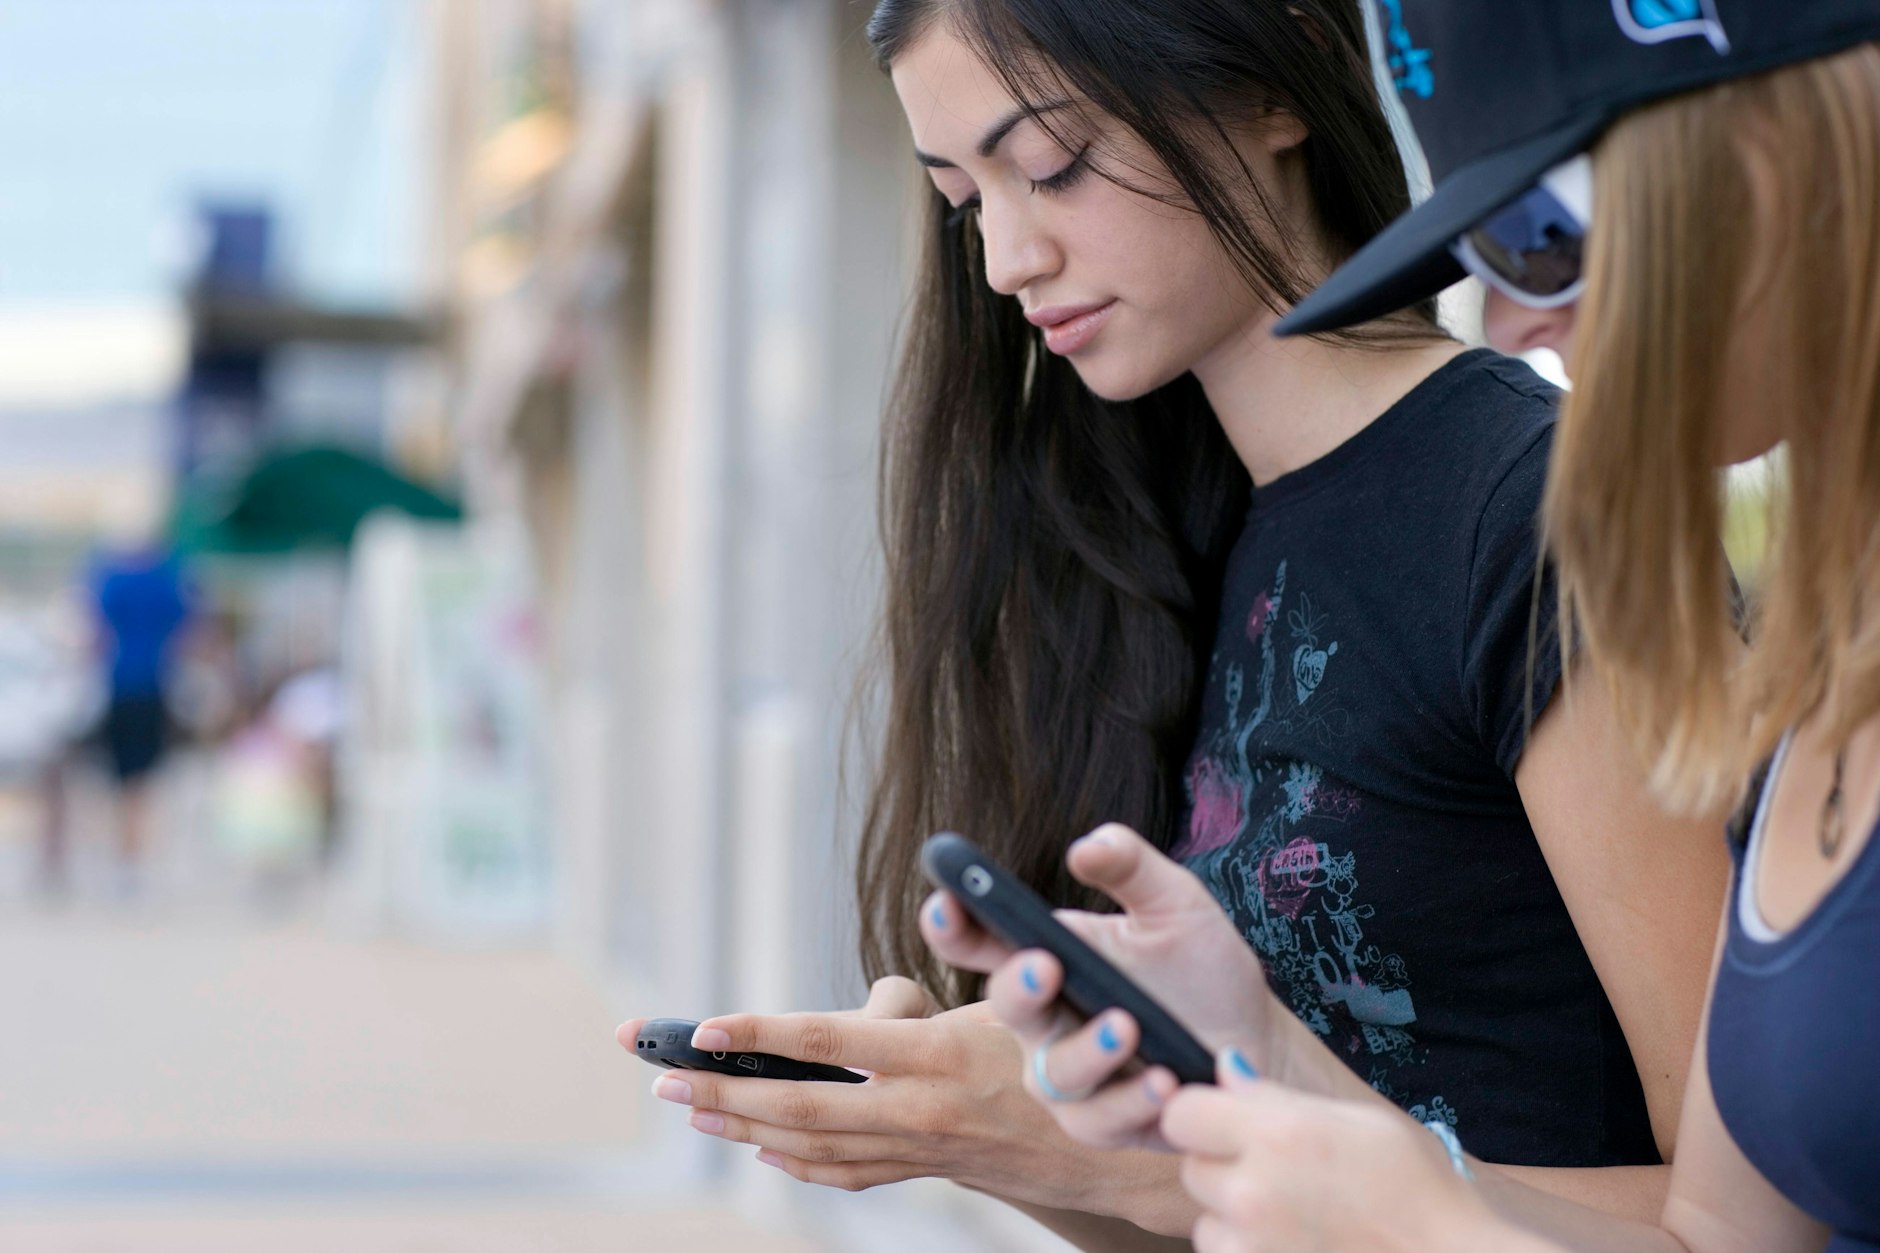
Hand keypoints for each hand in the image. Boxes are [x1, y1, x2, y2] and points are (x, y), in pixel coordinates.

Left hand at [615, 977, 1173, 1222]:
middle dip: (722, 1092)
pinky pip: (843, 1172)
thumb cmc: (1064, 1046)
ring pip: (809, 1143)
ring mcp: (918, 1150)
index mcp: (938, 1057)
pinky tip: (759, 1147)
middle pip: (798, 1106)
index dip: (760, 1033)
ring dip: (741, 1126)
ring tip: (687, 1108)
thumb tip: (871, 995)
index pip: (828, 1042)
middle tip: (661, 1078)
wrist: (1114, 1143)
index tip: (701, 1027)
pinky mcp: (923, 1169)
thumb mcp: (1013, 994)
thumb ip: (935, 982)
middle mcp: (920, 1111)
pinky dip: (793, 1161)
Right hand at [922, 823, 1278, 1151]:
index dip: (951, 924)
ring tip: (1126, 1025)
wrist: (1254, 1038)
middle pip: (1007, 1007)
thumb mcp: (1175, 904)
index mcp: (1045, 956)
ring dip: (1086, 1050)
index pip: (980, 940)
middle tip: (1046, 964)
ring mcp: (1069, 1077)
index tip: (947, 903)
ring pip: (1053, 1074)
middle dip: (1019, 986)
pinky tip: (1163, 1079)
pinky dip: (1132, 1100)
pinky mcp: (1106, 1123)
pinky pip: (1103, 1120)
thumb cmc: (1200, 969)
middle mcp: (1044, 1019)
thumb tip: (1086, 848)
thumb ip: (1132, 867)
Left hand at [1163, 1052, 1517, 1252]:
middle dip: (1222, 1164)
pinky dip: (1247, 1251)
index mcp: (1278, 1134)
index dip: (1201, 1113)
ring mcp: (1254, 1246)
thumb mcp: (1358, 1118)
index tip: (1226, 1119)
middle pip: (1192, 1167)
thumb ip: (1277, 1097)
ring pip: (1204, 1222)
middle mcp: (1254, 1191)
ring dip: (1232, 1217)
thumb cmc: (1419, 1188)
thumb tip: (1225, 1071)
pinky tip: (1292, 1243)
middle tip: (1275, 1169)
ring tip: (1288, 1214)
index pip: (1181, 1113)